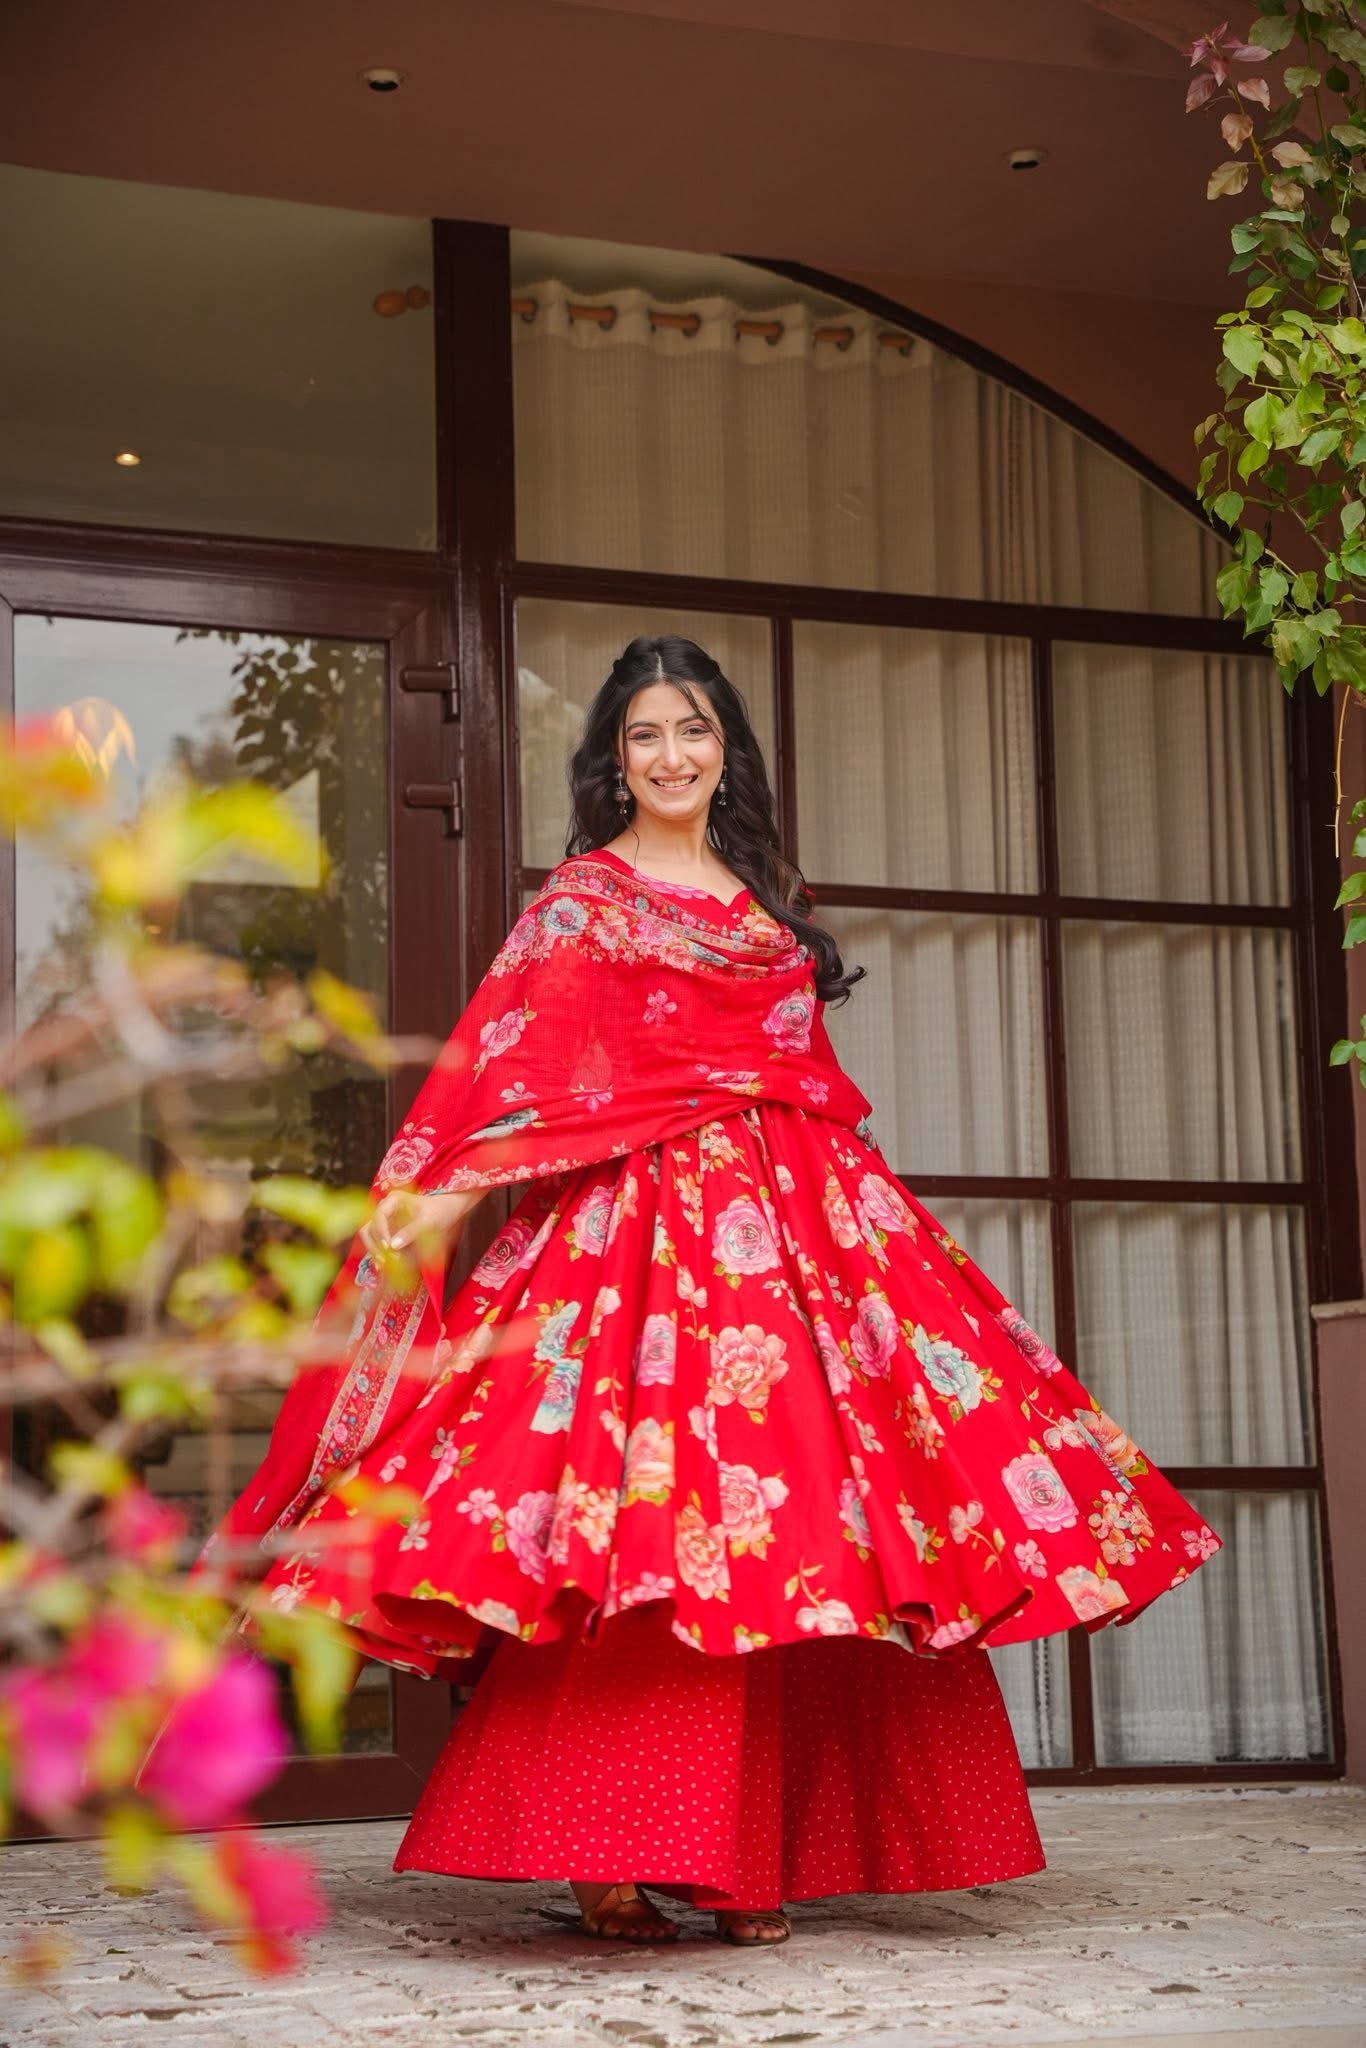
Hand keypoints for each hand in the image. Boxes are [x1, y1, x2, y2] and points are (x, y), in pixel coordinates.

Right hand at [360, 1189, 475, 1261]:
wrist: (445, 1213)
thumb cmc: (438, 1212)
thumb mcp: (428, 1221)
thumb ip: (411, 1232)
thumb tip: (393, 1246)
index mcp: (393, 1200)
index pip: (379, 1216)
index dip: (381, 1232)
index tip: (388, 1248)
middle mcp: (385, 1210)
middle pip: (368, 1228)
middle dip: (375, 1245)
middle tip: (386, 1260)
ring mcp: (384, 1222)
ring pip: (369, 1237)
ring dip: (374, 1251)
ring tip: (385, 1265)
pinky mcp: (387, 1233)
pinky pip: (377, 1244)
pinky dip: (381, 1254)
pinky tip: (387, 1265)